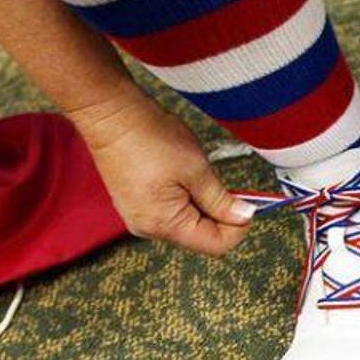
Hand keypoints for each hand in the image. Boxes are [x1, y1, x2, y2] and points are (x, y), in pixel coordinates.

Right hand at [70, 86, 254, 254]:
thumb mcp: (197, 170)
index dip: (238, 228)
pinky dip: (186, 197)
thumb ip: (222, 200)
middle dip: (220, 214)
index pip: (215, 245)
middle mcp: (148, 228)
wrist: (111, 114)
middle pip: (201, 236)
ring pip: (187, 222)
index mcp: (164, 225)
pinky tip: (182, 174)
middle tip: (227, 185)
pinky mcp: (135, 204)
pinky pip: (171, 210)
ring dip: (203, 204)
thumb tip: (244, 217)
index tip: (248, 205)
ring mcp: (139, 216)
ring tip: (197, 175)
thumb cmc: (151, 138)